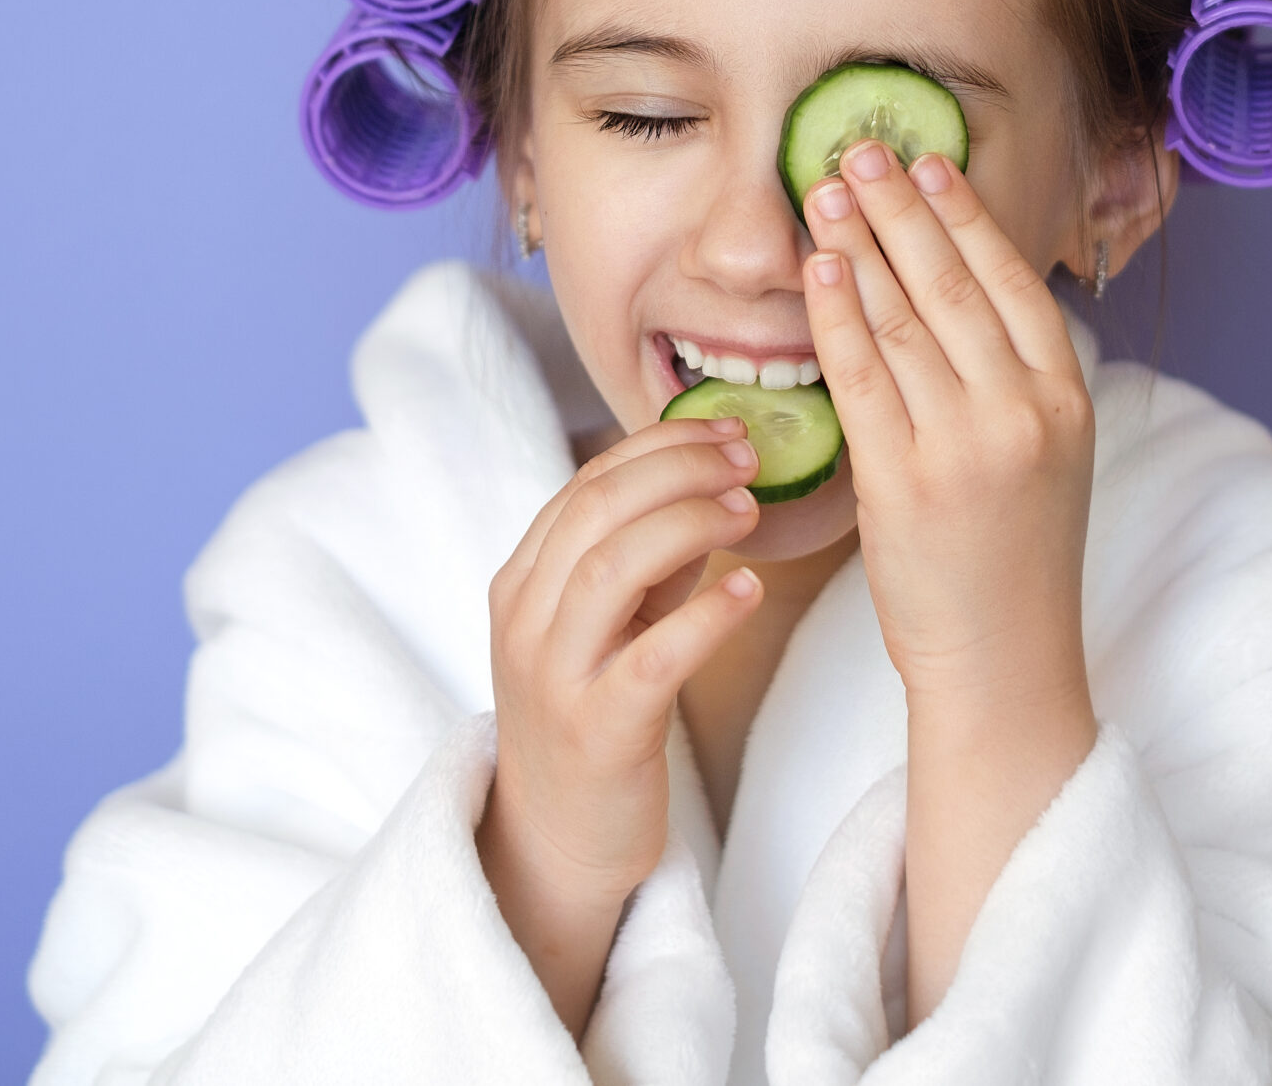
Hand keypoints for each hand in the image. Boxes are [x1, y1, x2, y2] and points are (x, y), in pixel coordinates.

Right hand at [479, 416, 766, 1032]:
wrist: (557, 841)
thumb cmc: (593, 717)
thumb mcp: (605, 625)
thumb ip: (642, 558)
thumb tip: (707, 479)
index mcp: (521, 580)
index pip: (586, 482)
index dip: (660, 445)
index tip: (726, 430)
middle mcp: (525, 619)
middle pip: (597, 509)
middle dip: (680, 468)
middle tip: (747, 459)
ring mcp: (554, 675)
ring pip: (613, 566)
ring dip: (690, 523)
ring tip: (750, 512)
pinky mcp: (596, 732)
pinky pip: (653, 658)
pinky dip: (706, 614)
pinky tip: (749, 589)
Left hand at [801, 140, 1103, 1024]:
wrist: (1004, 663)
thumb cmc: (1013, 561)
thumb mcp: (1045, 458)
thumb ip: (1013, 380)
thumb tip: (960, 294)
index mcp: (1068, 400)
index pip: (1012, 282)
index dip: (966, 216)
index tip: (930, 163)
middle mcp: (1025, 412)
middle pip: (955, 284)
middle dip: (903, 207)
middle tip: (861, 148)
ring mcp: (966, 445)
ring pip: (906, 319)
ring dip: (861, 245)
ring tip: (827, 191)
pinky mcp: (906, 481)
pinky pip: (863, 377)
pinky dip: (838, 316)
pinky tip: (819, 270)